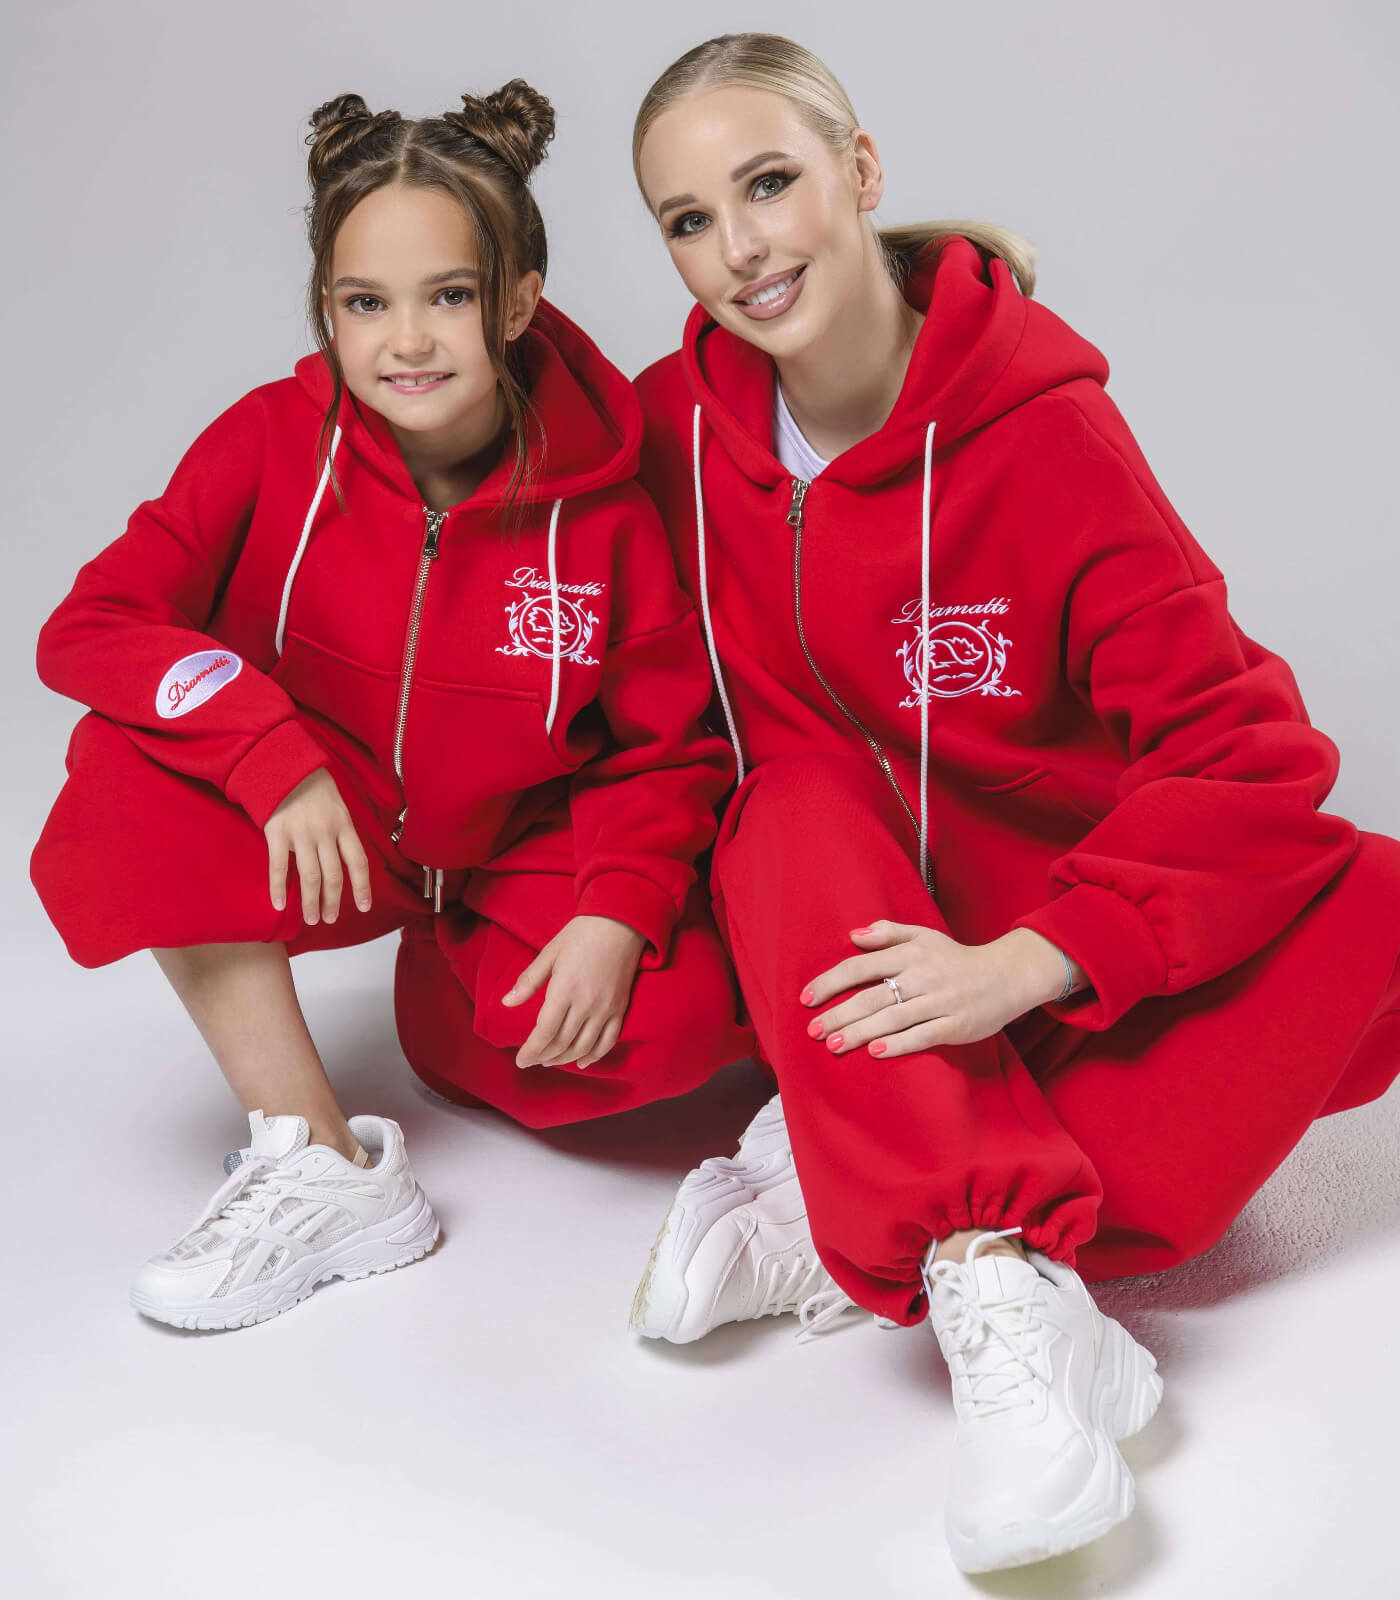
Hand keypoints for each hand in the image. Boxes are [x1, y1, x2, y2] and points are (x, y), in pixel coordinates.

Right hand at [264, 767, 370, 924]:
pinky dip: (279, 888)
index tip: (364, 908)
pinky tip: (279, 905)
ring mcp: (301, 832)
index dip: (362, 887)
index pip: (358, 862)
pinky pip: (279, 866)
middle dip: (332, 902)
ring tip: (311, 919)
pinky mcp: (277, 832)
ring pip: (310, 876)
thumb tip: (346, 864)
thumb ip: (341, 833)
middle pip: (334, 875)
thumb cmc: (313, 787)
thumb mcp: (338, 806)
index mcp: (344, 825)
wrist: (285, 763)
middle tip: (329, 919)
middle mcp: (326, 831)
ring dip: (311, 902)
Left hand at [504, 914, 646, 1069]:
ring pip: (583, 1046)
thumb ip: (529, 981)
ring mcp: (606, 1008)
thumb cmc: (581, 934)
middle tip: (532, 1061)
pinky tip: (582, 1062)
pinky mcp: (620, 1008)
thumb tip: (507, 1002)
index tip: (521, 1060)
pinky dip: (594, 1056)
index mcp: (564, 989)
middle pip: (562, 1042)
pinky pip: (608, 1041)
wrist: (621, 923)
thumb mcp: (549, 953)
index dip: (531, 1050)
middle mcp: (586, 1004)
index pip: (544, 1031)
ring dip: (565, 1058)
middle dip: (544, 1056)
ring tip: (550, 1061)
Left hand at [800, 922, 1084, 1059]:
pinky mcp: (956, 1025)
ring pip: (893, 1018)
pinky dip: (898, 1044)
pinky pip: (922, 1036)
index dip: (831, 982)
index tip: (807, 999)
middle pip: (872, 997)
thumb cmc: (957, 959)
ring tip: (833, 1046)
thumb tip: (853, 934)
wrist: (1006, 976)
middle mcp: (922, 977)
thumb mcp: (924, 936)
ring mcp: (940, 1002)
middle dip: (839, 1015)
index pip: (861, 966)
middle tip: (813, 1031)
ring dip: (860, 1033)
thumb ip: (888, 933)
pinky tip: (875, 1052)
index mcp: (910, 954)